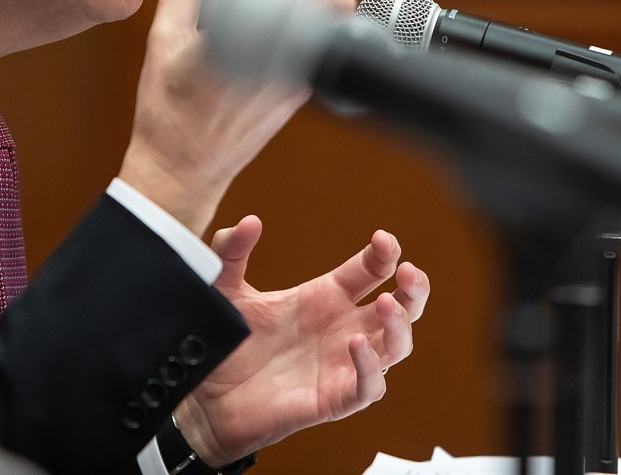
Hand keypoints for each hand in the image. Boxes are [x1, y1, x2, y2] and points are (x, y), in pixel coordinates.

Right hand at [118, 0, 354, 234]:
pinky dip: (311, 15)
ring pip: (336, 20)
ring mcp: (300, 81)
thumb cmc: (166, 109)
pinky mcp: (302, 93)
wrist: (183, 170)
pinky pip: (321, 41)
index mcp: (251, 44)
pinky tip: (286, 6)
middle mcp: (286, 63)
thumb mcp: (163, 40)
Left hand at [173, 217, 429, 464]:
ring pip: (395, 346)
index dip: (385, 254)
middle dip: (415, 289)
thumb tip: (249, 221)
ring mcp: (342, 365)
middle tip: (409, 272)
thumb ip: (231, 251)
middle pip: (401, 308)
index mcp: (326, 298)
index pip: (372, 271)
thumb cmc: (225, 346)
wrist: (205, 401)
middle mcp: (342, 329)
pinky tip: (356, 346)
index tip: (383, 239)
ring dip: (400, 325)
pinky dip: (370, 367)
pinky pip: (369, 387)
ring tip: (385, 305)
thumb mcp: (224, 289)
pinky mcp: (334, 399)